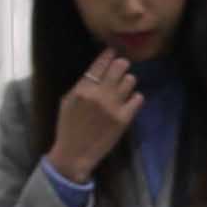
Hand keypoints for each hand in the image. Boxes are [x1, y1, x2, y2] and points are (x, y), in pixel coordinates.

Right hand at [45, 49, 141, 182]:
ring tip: (123, 88)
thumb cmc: (68, 128)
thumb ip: (82, 85)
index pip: (100, 64)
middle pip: (119, 67)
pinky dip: (135, 98)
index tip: (113, 51)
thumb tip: (97, 70)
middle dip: (121, 65)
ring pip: (130, 80)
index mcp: (83, 89)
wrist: (73, 154)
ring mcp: (112, 106)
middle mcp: (98, 94)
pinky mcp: (123, 119)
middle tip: (121, 68)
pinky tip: (129, 102)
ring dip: (128, 82)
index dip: (108, 55)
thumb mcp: (68, 101)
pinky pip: (138, 98)